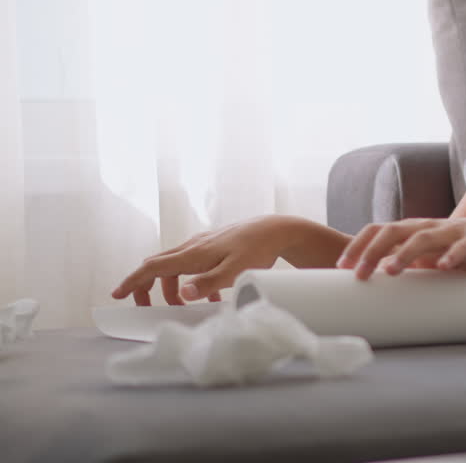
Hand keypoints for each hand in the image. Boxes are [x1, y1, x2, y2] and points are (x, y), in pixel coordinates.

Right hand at [110, 215, 303, 305]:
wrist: (276, 229)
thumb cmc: (258, 249)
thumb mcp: (236, 270)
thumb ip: (210, 283)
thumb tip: (185, 294)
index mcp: (193, 254)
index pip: (153, 268)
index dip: (133, 282)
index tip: (117, 295)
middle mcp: (193, 247)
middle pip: (158, 266)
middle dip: (147, 288)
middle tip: (147, 308)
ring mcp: (203, 244)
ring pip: (174, 266)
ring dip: (173, 288)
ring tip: (187, 306)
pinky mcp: (214, 245)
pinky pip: (191, 264)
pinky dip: (190, 280)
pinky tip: (209, 295)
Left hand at [336, 217, 465, 280]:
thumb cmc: (452, 246)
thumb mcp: (424, 254)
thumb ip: (403, 264)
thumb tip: (373, 289)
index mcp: (411, 229)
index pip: (378, 230)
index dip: (359, 246)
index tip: (341, 267)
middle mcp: (426, 227)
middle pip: (393, 232)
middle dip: (373, 251)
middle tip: (359, 275)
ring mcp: (449, 232)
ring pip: (423, 238)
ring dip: (405, 253)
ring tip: (391, 271)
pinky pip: (461, 248)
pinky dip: (451, 256)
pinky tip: (443, 266)